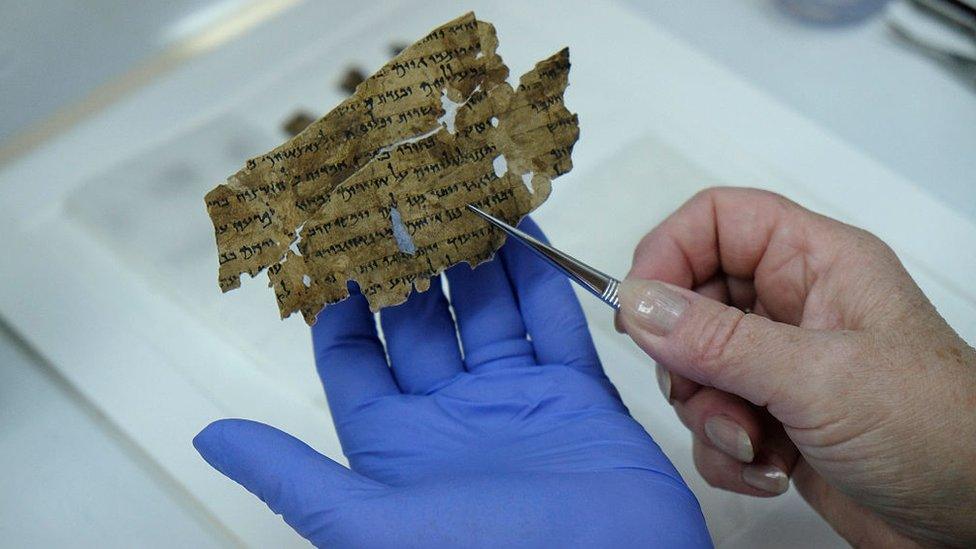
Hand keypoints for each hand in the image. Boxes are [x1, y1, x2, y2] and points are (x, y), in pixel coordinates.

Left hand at [194, 218, 710, 547]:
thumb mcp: (370, 525)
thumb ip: (293, 476)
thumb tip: (209, 438)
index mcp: (394, 445)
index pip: (353, 358)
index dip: (342, 299)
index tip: (336, 238)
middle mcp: (450, 416)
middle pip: (421, 321)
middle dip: (410, 259)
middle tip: (403, 193)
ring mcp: (514, 402)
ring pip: (486, 311)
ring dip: (473, 254)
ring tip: (459, 191)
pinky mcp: (575, 396)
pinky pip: (553, 322)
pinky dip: (541, 274)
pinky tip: (524, 225)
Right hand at [616, 187, 975, 546]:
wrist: (973, 521)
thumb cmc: (938, 429)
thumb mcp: (819, 378)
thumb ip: (719, 341)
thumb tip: (639, 303)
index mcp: (816, 263)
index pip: (717, 221)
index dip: (668, 251)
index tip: (638, 305)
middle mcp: (793, 306)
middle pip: (691, 297)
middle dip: (685, 356)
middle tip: (701, 388)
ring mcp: (779, 363)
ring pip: (692, 367)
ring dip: (708, 413)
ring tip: (753, 440)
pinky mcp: (771, 416)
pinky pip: (709, 419)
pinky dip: (724, 451)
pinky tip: (769, 468)